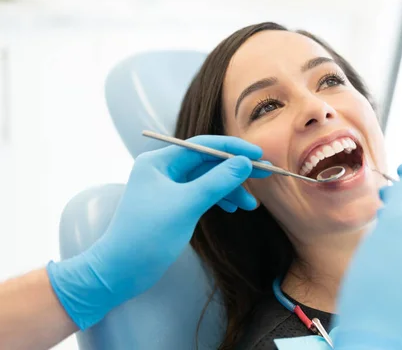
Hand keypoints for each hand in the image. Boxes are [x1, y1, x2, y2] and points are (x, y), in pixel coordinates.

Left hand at [47, 135, 268, 329]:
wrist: (120, 272)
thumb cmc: (148, 235)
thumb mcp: (187, 205)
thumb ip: (218, 181)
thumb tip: (245, 162)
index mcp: (159, 161)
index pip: (202, 145)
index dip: (233, 148)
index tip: (259, 155)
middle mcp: (162, 170)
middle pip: (207, 162)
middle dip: (234, 171)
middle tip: (265, 176)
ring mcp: (167, 188)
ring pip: (207, 180)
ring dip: (229, 189)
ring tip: (250, 205)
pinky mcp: (172, 205)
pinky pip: (201, 194)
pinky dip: (218, 199)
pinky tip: (232, 208)